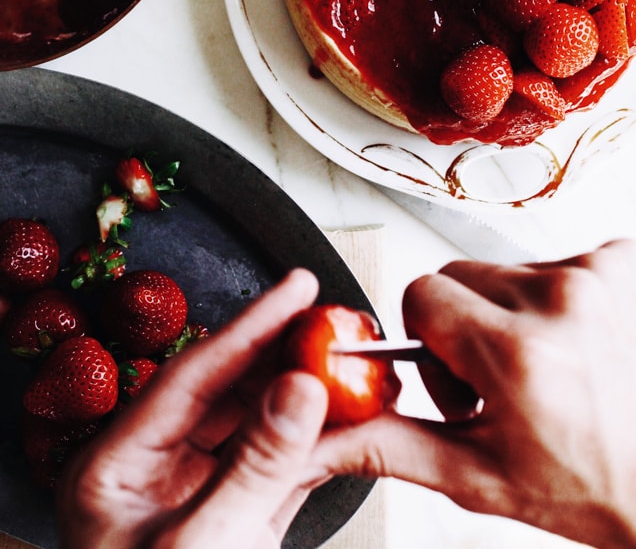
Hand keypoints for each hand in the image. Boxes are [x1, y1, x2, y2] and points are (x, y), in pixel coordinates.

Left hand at [57, 268, 328, 548]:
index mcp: (115, 467)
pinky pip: (282, 467)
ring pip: (259, 423)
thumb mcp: (199, 543)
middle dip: (282, 355)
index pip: (191, 373)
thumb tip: (301, 389)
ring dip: (305, 398)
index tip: (296, 287)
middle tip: (328, 322)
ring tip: (345, 365)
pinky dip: (317, 446)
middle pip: (227, 390)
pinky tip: (346, 424)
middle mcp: (155, 472)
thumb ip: (254, 466)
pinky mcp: (239, 521)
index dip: (251, 325)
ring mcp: (197, 495)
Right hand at [316, 240, 635, 548]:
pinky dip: (560, 296)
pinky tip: (584, 343)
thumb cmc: (601, 491)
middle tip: (503, 379)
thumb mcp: (481, 479)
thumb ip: (391, 445)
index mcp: (518, 353)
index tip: (456, 372)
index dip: (426, 339)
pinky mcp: (628, 258)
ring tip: (551, 366)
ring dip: (514, 311)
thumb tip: (324, 437)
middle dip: (465, 325)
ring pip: (507, 269)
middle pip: (460, 275)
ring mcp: (601, 271)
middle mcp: (561, 298)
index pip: (420, 293)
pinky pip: (558, 258)